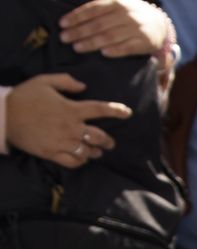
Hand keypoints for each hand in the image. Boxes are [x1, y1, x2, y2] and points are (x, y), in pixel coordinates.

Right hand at [4, 73, 128, 168]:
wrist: (3, 115)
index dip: (116, 111)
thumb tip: (83, 86)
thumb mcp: (43, 81)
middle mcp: (70, 127)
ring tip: (97, 152)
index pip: (100, 110)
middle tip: (110, 143)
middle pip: (99, 137)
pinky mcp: (52, 153)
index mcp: (71, 108)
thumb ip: (65, 81)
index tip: (128, 113)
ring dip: (95, 152)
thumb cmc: (24, 96)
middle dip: (108, 141)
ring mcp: (62, 142)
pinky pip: (74, 162)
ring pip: (88, 152)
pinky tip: (81, 158)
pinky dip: (81, 161)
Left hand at [58, 0, 167, 57]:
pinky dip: (115, 50)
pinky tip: (103, 53)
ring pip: (110, 37)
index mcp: (117, 2)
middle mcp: (127, 14)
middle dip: (80, 31)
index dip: (77, 16)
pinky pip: (128, 48)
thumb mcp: (116, 3)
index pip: (93, 9)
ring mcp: (136, 29)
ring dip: (92, 43)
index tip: (62, 24)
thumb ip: (99, 5)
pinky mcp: (145, 43)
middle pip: (99, 24)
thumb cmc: (130, 14)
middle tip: (64, 38)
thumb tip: (74, 10)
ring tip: (77, 47)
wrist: (159, 24)